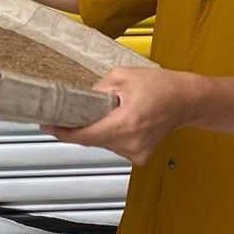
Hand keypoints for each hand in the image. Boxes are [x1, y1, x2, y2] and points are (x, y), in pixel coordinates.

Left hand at [44, 64, 195, 165]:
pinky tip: (122, 119)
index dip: (63, 132)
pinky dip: (112, 134)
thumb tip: (79, 98)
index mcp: (125, 123)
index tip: (47, 125)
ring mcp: (136, 153)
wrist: (186, 100)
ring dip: (99, 129)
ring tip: (112, 110)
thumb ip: (97, 88)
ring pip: (103, 143)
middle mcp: (130, 143)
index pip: (85, 136)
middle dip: (82, 125)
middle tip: (76, 109)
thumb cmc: (160, 86)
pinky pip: (115, 145)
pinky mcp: (139, 157)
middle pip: (92, 140)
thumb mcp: (122, 76)